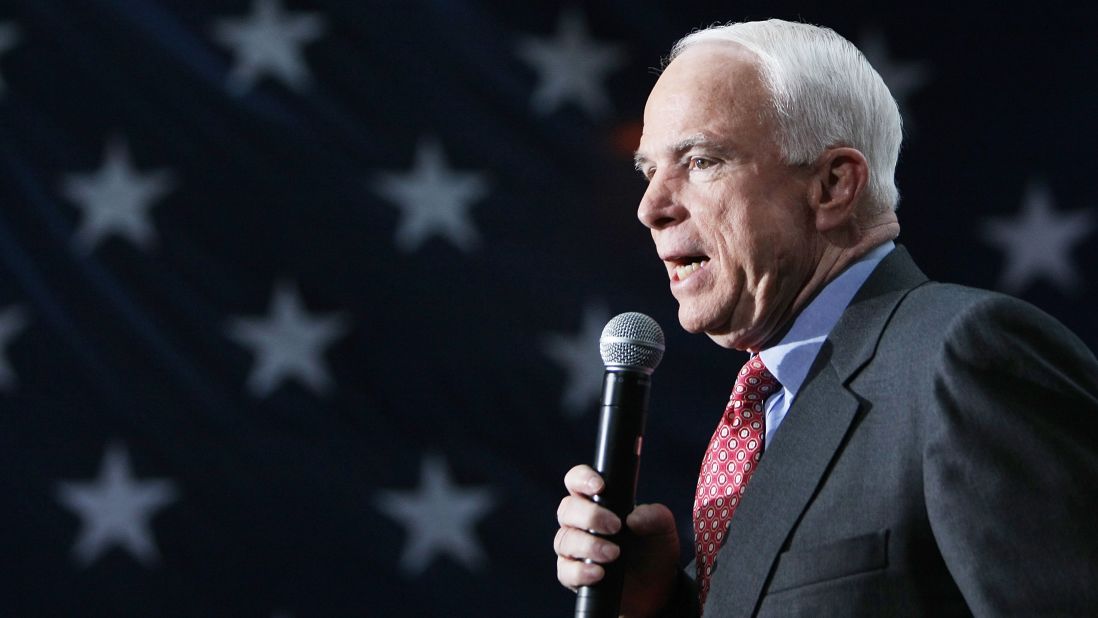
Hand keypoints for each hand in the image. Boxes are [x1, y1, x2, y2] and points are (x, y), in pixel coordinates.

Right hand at [554, 465, 680, 615]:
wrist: (657, 587)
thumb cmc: (654, 549)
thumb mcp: (663, 528)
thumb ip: (654, 516)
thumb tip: (633, 518)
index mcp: (597, 502)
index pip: (577, 481)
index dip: (582, 479)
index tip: (599, 487)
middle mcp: (580, 523)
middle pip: (567, 509)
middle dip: (590, 516)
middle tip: (616, 526)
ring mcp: (574, 549)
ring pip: (564, 540)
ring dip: (588, 545)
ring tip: (614, 553)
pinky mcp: (573, 575)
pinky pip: (565, 571)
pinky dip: (581, 571)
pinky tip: (599, 573)